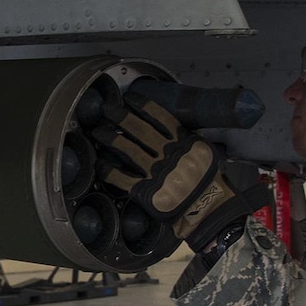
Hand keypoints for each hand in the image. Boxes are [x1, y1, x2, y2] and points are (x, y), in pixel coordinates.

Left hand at [93, 99, 236, 238]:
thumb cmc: (207, 180)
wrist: (207, 208)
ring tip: (98, 131)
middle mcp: (169, 154)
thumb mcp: (203, 152)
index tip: (130, 98)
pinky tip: (100, 164)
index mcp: (184, 142)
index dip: (143, 106)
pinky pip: (122, 178)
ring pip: (128, 150)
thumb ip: (186, 139)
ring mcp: (157, 173)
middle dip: (120, 116)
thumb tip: (169, 127)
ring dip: (111, 138)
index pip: (160, 118)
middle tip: (107, 109)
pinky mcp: (146, 191)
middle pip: (140, 130)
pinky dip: (109, 170)